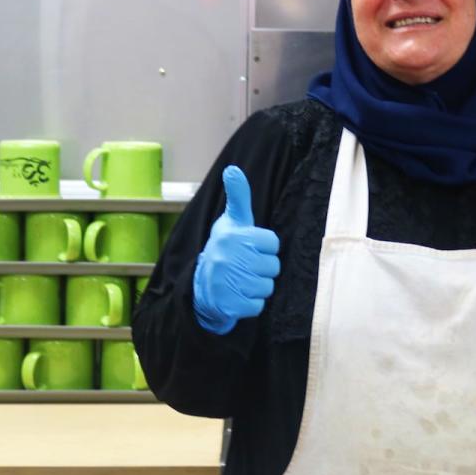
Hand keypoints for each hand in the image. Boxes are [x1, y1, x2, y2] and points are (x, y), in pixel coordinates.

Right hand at [193, 165, 280, 333]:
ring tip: (241, 280)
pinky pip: (258, 305)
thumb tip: (233, 169)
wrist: (201, 286)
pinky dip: (251, 303)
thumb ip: (238, 197)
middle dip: (262, 268)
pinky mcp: (230, 304)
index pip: (273, 243)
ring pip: (267, 286)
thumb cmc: (224, 250)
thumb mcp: (231, 222)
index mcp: (233, 236)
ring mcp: (228, 282)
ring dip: (257, 286)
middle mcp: (229, 257)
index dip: (264, 248)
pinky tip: (238, 295)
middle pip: (273, 266)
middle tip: (245, 267)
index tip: (249, 249)